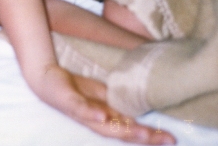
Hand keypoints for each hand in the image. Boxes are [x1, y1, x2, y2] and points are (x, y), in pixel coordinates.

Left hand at [33, 65, 175, 144]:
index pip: (130, 130)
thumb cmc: (74, 89)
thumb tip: (139, 108)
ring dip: (123, 129)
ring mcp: (81, 112)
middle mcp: (94, 120)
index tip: (172, 139)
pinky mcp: (68, 101)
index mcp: (104, 118)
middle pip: (121, 132)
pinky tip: (103, 114)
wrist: (45, 77)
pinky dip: (91, 112)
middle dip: (144, 137)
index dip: (150, 136)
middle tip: (166, 140)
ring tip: (143, 133)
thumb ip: (117, 103)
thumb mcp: (100, 95)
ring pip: (104, 124)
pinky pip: (80, 108)